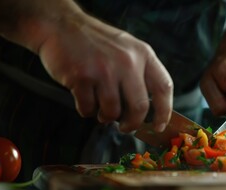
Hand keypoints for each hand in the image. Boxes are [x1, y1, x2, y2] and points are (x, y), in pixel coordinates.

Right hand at [38, 13, 172, 132]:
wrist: (61, 26)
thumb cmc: (96, 41)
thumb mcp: (127, 49)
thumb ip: (140, 73)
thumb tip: (145, 110)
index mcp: (143, 54)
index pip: (163, 87)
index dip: (164, 112)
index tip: (159, 126)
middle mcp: (127, 62)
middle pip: (140, 108)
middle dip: (133, 124)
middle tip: (126, 127)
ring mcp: (104, 69)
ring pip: (112, 112)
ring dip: (106, 117)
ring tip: (101, 109)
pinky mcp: (82, 77)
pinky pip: (88, 109)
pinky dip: (87, 111)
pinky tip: (84, 99)